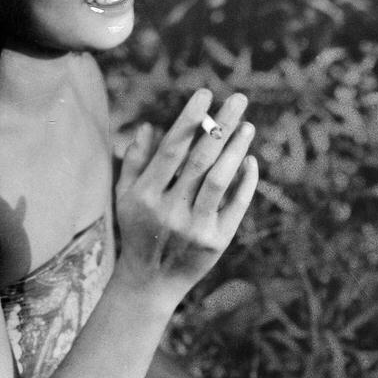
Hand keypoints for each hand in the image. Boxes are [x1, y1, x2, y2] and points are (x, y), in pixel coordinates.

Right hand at [114, 89, 257, 306]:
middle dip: (221, 125)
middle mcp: (169, 210)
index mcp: (145, 195)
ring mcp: (194, 227)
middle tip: (238, 99)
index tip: (205, 94)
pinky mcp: (215, 242)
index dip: (189, 119)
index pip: (172, 149)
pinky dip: (245, 182)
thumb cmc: (138, 231)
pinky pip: (236, 205)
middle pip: (200, 159)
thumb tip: (151, 126)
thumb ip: (135, 162)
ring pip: (220, 179)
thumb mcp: (126, 197)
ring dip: (236, 149)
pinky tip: (250, 160)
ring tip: (249, 126)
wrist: (149, 284)